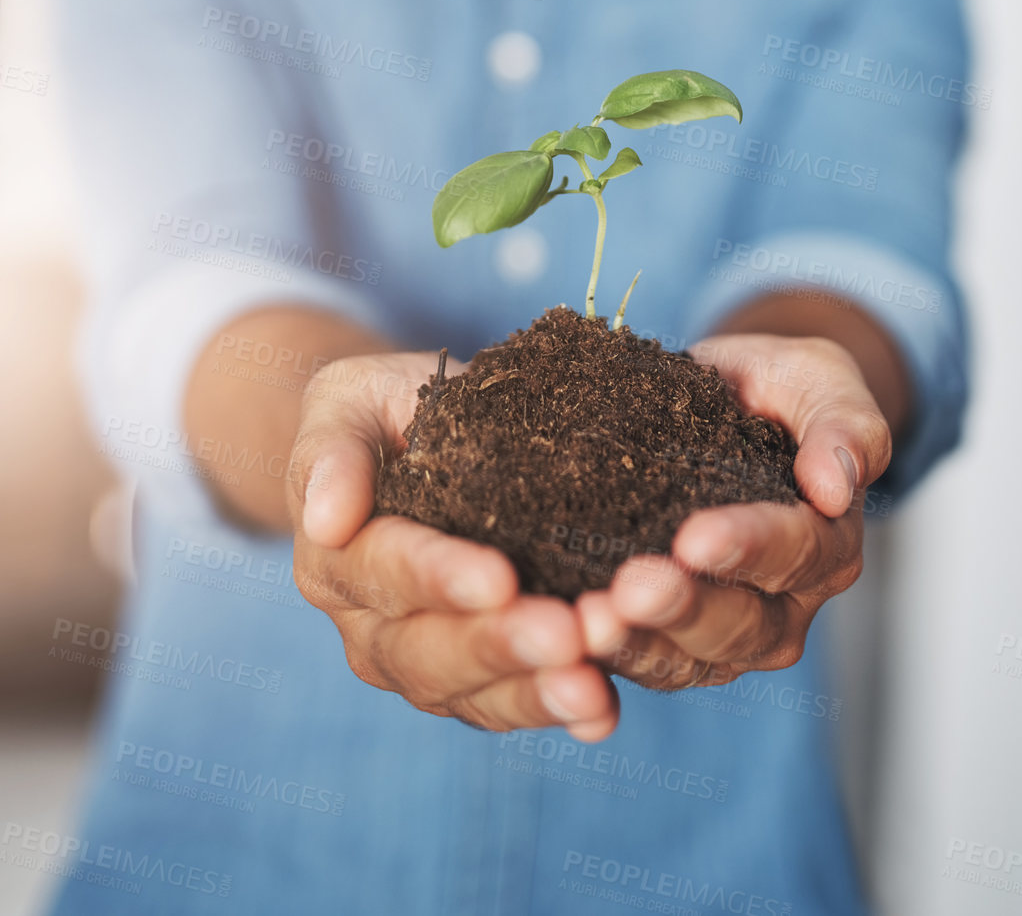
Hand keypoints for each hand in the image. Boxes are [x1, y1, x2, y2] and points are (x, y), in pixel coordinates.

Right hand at [287, 350, 619, 738]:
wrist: (412, 441)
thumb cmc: (379, 409)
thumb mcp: (346, 401)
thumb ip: (332, 451)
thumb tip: (326, 518)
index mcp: (334, 560)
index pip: (384, 574)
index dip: (439, 579)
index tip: (498, 578)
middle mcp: (370, 629)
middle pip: (429, 653)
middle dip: (499, 647)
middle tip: (565, 636)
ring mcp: (423, 664)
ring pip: (476, 695)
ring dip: (536, 691)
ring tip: (591, 685)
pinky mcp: (476, 682)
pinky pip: (514, 705)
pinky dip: (561, 711)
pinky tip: (603, 712)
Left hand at [574, 335, 891, 690]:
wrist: (725, 398)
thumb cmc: (778, 387)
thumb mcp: (819, 379)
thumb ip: (842, 422)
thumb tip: (835, 486)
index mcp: (828, 543)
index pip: (795, 552)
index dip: (746, 547)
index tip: (695, 539)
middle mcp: (785, 604)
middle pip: (740, 625)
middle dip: (682, 609)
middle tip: (630, 590)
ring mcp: (726, 633)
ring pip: (685, 660)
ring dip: (636, 646)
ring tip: (587, 625)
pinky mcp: (668, 640)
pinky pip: (639, 661)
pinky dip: (603, 659)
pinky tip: (564, 641)